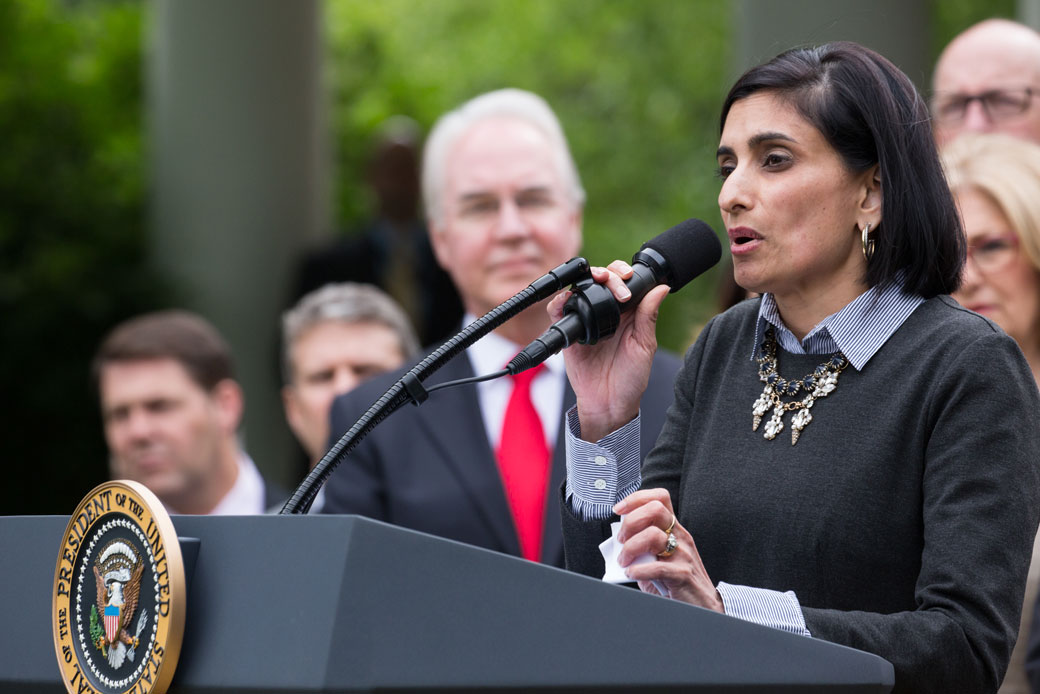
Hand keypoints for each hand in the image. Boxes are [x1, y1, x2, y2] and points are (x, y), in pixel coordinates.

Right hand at [548, 260, 669, 441]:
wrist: (610, 404)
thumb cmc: (630, 379)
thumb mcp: (644, 346)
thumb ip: (649, 317)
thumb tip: (662, 288)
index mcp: (627, 313)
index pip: (623, 282)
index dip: (623, 273)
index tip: (629, 276)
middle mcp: (606, 313)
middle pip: (600, 280)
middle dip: (607, 274)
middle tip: (616, 284)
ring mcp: (586, 321)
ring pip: (579, 290)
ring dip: (585, 280)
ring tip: (596, 282)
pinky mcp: (569, 333)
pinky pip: (558, 312)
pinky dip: (559, 302)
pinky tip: (569, 299)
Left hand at [614, 488, 722, 611]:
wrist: (704, 606)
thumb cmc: (677, 582)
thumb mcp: (660, 558)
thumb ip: (642, 547)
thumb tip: (618, 542)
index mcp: (675, 529)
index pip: (659, 498)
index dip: (636, 499)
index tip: (619, 510)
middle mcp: (681, 537)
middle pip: (655, 510)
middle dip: (631, 522)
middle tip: (621, 540)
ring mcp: (683, 555)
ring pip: (653, 535)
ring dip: (630, 548)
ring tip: (624, 561)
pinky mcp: (682, 575)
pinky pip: (656, 567)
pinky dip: (638, 570)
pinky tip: (632, 573)